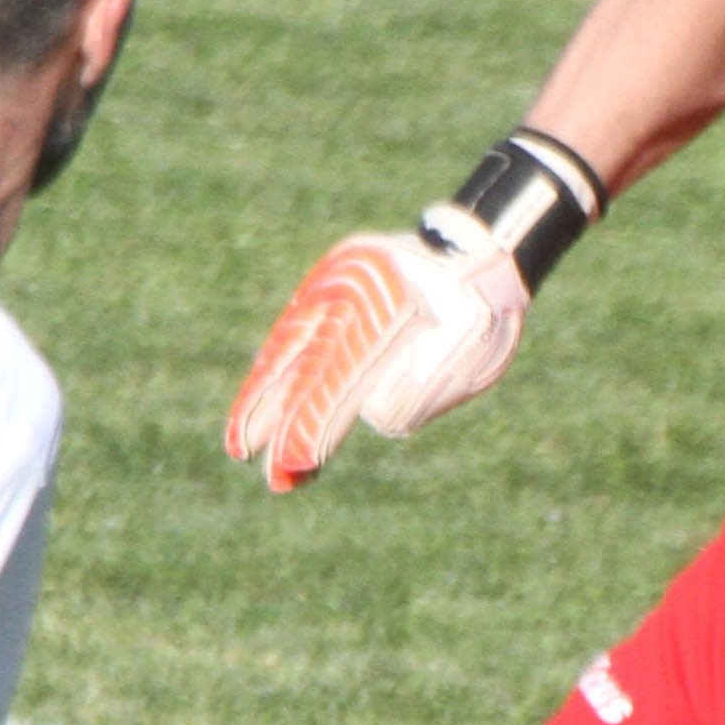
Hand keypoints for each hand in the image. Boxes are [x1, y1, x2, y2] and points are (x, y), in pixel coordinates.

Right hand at [223, 218, 531, 491]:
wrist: (481, 252)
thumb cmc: (483, 313)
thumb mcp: (467, 356)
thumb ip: (414, 393)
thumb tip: (368, 412)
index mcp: (391, 304)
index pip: (337, 378)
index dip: (313, 424)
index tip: (297, 464)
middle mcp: (355, 287)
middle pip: (305, 365)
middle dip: (279, 421)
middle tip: (264, 471)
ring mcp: (337, 281)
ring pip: (289, 348)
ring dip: (266, 399)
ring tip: (242, 445)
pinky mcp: (329, 283)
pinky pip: (292, 332)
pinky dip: (275, 367)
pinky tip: (259, 402)